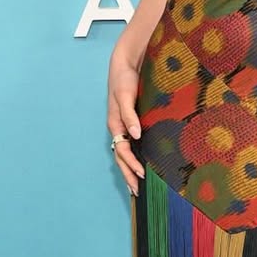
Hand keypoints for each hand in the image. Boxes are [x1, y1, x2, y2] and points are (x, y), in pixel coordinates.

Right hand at [107, 52, 145, 196]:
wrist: (125, 64)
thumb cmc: (123, 78)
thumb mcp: (125, 95)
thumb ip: (129, 115)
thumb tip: (135, 135)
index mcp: (115, 124)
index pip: (122, 150)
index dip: (131, 164)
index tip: (142, 175)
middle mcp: (118, 128)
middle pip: (121, 157)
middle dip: (127, 174)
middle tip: (136, 191)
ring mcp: (123, 126)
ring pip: (124, 153)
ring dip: (129, 169)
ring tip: (136, 184)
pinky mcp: (130, 122)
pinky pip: (130, 144)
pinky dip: (134, 157)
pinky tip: (142, 163)